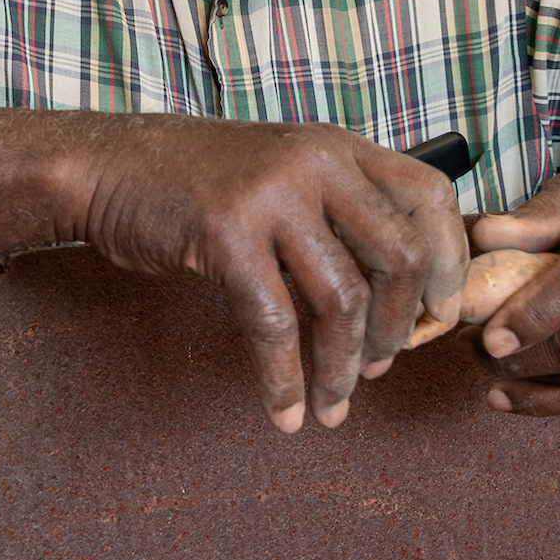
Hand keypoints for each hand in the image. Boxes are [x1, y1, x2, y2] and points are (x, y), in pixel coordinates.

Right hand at [77, 116, 468, 431]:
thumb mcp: (284, 173)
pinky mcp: (226, 234)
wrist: (110, 166)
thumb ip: (340, 213)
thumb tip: (403, 293)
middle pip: (398, 257)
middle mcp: (315, 164)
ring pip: (341, 301)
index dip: (450, 262)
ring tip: (334, 406)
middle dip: (399, 329)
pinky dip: (284, 379)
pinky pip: (275, 325)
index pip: (431, 196)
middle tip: (383, 368)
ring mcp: (271, 197)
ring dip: (342, 368)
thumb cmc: (199, 184)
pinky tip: (285, 412)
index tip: (440, 315)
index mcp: (339, 148)